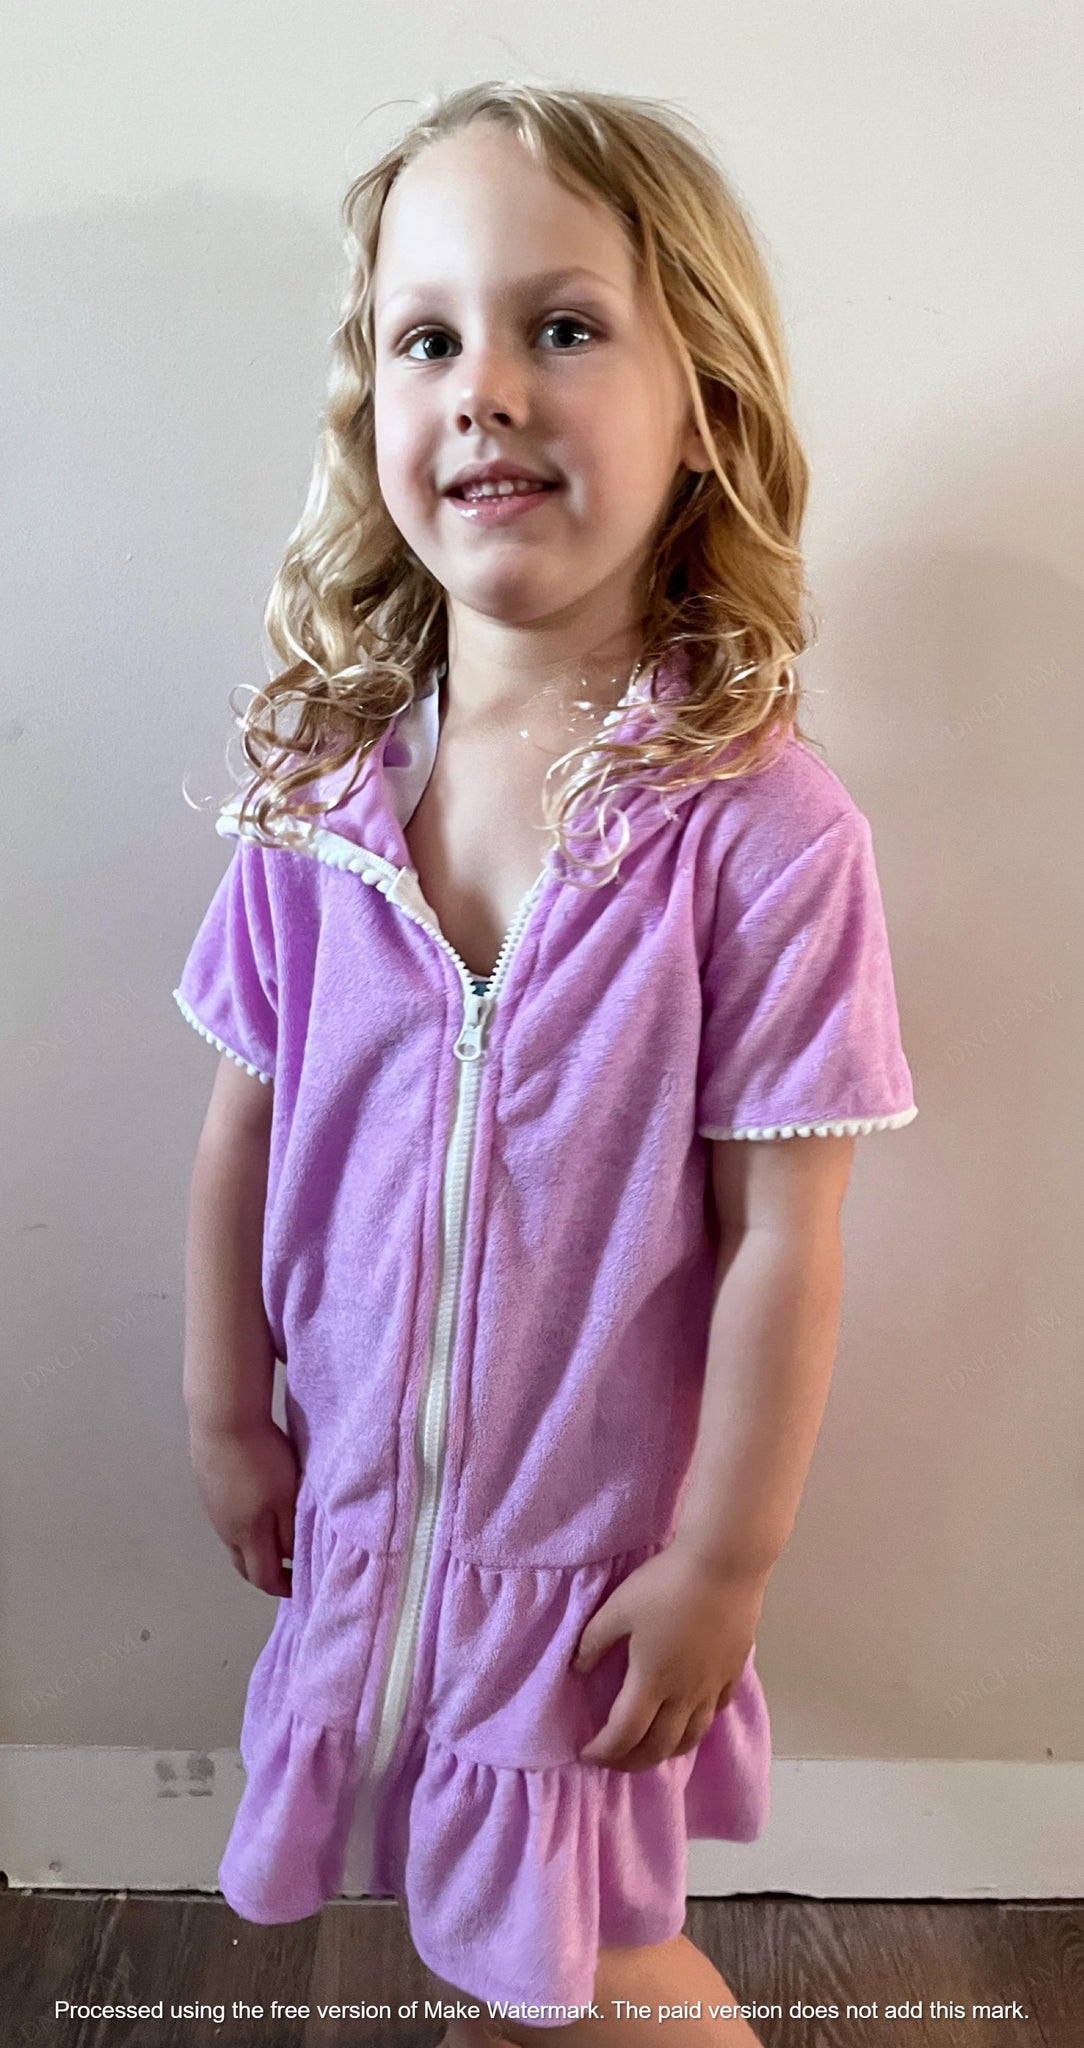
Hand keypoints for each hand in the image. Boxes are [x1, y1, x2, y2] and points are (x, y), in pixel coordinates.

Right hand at [187, 1415, 298, 1597]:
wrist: (224, 1420)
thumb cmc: (262, 1458)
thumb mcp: (287, 1496)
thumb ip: (290, 1531)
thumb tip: (291, 1559)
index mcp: (247, 1534)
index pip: (262, 1577)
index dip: (282, 1587)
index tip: (299, 1584)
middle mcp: (226, 1530)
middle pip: (243, 1566)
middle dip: (264, 1574)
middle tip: (285, 1570)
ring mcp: (213, 1510)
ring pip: (234, 1544)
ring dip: (253, 1550)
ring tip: (273, 1540)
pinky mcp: (208, 1490)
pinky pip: (226, 1522)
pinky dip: (242, 1530)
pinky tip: (254, 1510)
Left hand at [571, 1541, 767, 1770]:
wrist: (725, 1564)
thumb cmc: (666, 1584)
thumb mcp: (618, 1607)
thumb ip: (594, 1641)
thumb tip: (579, 1669)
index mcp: (651, 1682)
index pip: (624, 1734)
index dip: (603, 1751)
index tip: (586, 1753)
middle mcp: (684, 1694)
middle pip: (659, 1747)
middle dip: (632, 1761)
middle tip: (613, 1759)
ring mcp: (713, 1686)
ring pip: (692, 1737)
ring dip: (667, 1751)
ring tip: (650, 1748)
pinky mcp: (733, 1671)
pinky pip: (715, 1712)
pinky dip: (697, 1725)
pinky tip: (690, 1715)